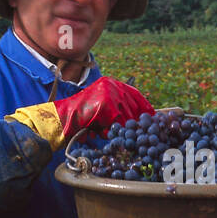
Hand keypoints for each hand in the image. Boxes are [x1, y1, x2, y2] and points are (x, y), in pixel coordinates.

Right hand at [6, 77, 153, 149]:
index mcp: (112, 83)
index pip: (136, 95)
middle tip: (141, 132)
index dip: (145, 108)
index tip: (154, 119)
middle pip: (134, 106)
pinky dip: (113, 131)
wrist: (62, 118)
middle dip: (137, 121)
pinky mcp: (105, 105)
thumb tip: (141, 119)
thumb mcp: (103, 108)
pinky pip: (117, 122)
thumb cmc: (82, 117)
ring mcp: (108, 94)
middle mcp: (112, 85)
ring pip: (127, 116)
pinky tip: (105, 133)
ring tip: (114, 133)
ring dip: (123, 128)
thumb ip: (119, 109)